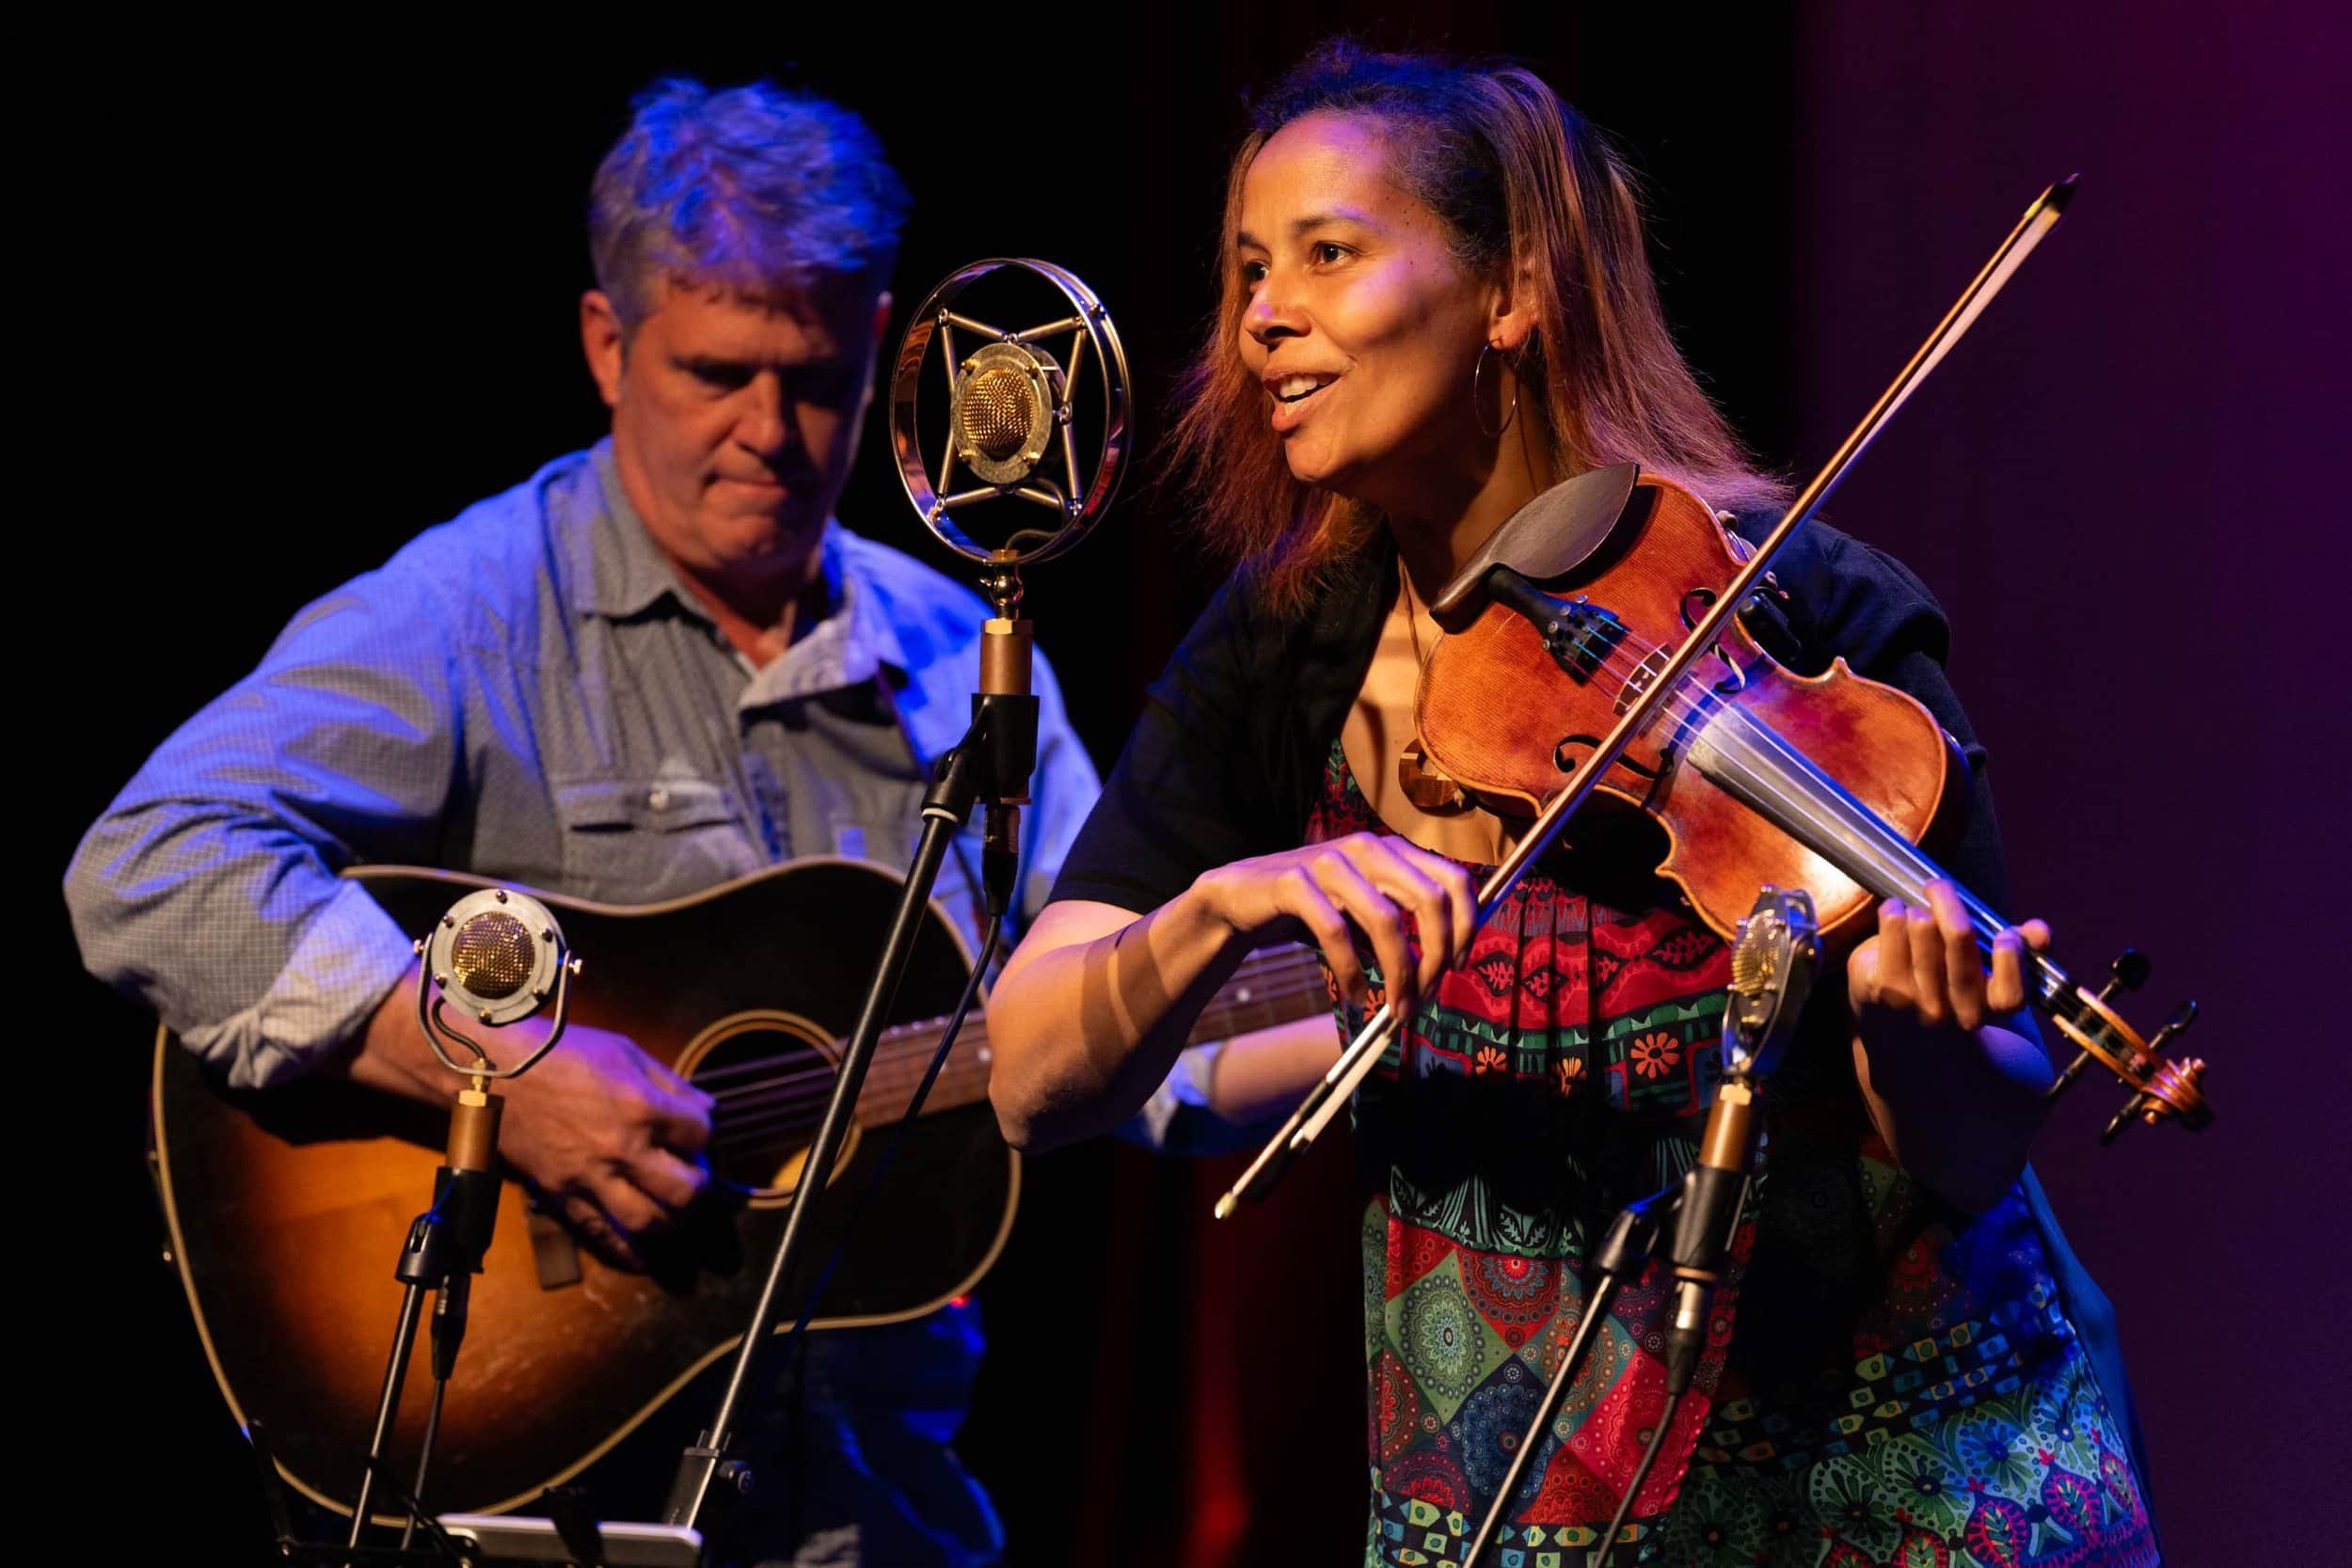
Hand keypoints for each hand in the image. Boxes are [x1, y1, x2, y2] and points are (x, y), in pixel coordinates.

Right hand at [494, 1023, 713, 1269]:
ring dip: (669, 1217)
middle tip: (692, 1173)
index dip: (704, 1131)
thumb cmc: (563, 1054)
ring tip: (670, 1204)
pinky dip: (625, 1250)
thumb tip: (705, 1109)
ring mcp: (589, 1177)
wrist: (496, 1074)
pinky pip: (598, 1234)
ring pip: (648, 1219)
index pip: (701, 1133)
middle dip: (699, 1183)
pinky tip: (641, 1253)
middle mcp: (621, 1148)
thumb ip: (670, 1083)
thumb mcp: (625, 1052)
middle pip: (685, 1188)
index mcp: (641, 1106)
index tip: (695, 1129)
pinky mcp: (561, 1194)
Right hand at [1191, 831, 1478, 1012]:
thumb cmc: (1311, 909)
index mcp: (1392, 850)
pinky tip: (1351, 995)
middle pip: (1430, 898)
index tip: (1458, 967)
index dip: (1467, 925)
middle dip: (1435, 956)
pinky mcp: (1294, 880)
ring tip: (1395, 1009)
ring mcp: (1330, 860)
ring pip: (1386, 920)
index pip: (1454, 879)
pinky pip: (1335, 932)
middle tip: (1426, 997)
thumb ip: (1402, 924)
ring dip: (1399, 974)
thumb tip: (1446, 963)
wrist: (1238, 900)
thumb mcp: (1364, 912)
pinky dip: (1350, 972)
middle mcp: (1367, 847)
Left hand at [1847, 880, 2048, 1037]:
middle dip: (1950, 905)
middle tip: (1940, 884)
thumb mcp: (1993, 972)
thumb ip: (2023, 949)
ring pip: (1924, 938)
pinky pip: (1891, 940)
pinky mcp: (1882, 990)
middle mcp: (1956, 1012)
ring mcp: (1918, 1004)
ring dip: (1920, 912)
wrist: (1899, 1023)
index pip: (2010, 997)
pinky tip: (1893, 909)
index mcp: (1992, 1010)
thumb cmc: (1955, 984)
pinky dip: (1892, 915)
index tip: (2006, 935)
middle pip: (1959, 947)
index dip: (2010, 963)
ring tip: (1917, 905)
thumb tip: (2039, 930)